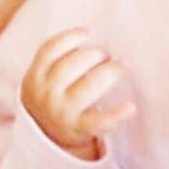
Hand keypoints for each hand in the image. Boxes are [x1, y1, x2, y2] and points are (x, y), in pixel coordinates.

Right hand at [19, 27, 135, 158]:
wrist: (46, 136)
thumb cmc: (53, 96)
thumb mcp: (43, 77)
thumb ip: (57, 59)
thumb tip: (89, 33)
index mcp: (36, 76)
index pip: (51, 49)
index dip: (71, 37)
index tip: (89, 32)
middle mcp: (48, 93)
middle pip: (74, 63)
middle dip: (96, 54)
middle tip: (106, 56)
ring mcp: (63, 112)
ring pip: (91, 85)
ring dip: (110, 71)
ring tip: (120, 66)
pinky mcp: (80, 129)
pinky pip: (102, 121)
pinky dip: (118, 114)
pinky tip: (131, 106)